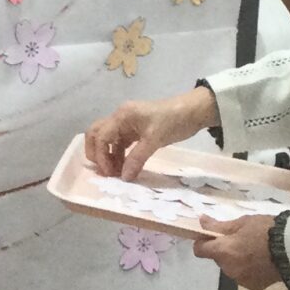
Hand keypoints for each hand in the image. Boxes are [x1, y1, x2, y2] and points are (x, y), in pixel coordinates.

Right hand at [83, 85, 218, 180]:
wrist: (193, 111)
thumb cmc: (173, 120)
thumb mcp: (155, 140)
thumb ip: (137, 158)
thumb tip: (124, 178)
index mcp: (122, 116)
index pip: (101, 136)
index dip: (101, 156)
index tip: (111, 174)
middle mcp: (120, 118)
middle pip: (96, 134)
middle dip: (96, 153)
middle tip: (105, 172)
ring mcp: (127, 124)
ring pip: (107, 140)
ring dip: (108, 156)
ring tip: (117, 174)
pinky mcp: (135, 130)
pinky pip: (120, 144)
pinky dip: (118, 155)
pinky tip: (124, 168)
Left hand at [189, 212, 282, 289]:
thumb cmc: (268, 231)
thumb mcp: (244, 222)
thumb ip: (220, 226)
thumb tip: (201, 222)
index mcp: (224, 252)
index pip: (200, 250)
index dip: (203, 242)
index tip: (212, 236)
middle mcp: (229, 269)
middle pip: (218, 258)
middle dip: (226, 250)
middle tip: (243, 239)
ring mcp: (241, 280)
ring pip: (232, 268)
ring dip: (237, 260)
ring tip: (256, 250)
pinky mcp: (254, 286)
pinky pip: (244, 276)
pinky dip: (249, 269)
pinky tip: (263, 261)